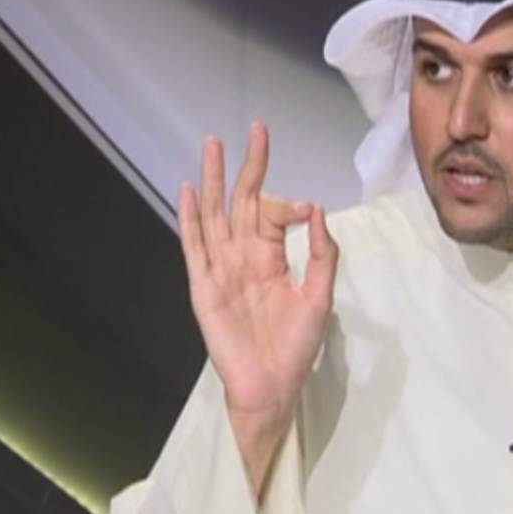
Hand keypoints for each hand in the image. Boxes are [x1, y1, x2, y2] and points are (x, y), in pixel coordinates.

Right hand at [177, 123, 337, 501]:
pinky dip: (190, 218)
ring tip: (213, 145)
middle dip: (246, 166)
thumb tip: (317, 209)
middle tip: (253, 129)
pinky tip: (190, 190)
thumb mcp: (320, 295)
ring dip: (214, 180)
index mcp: (270, 256)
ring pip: (215, 214)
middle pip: (241, 201)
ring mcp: (221, 268)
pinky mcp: (204, 285)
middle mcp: (243, 255)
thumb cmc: (297, 346)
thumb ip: (322, 253)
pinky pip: (194, 246)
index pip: (273, 213)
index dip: (288, 202)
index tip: (306, 211)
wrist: (273, 384)